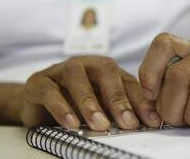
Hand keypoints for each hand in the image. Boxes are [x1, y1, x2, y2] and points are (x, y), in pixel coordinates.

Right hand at [20, 56, 160, 130]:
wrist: (38, 103)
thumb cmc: (74, 103)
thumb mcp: (101, 107)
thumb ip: (117, 111)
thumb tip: (139, 124)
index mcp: (104, 70)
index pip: (127, 81)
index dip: (140, 100)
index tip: (151, 121)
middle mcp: (85, 65)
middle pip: (105, 71)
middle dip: (118, 97)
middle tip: (128, 122)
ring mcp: (60, 70)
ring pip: (77, 77)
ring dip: (90, 102)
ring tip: (100, 124)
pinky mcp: (39, 82)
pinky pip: (49, 90)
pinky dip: (61, 106)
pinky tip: (71, 122)